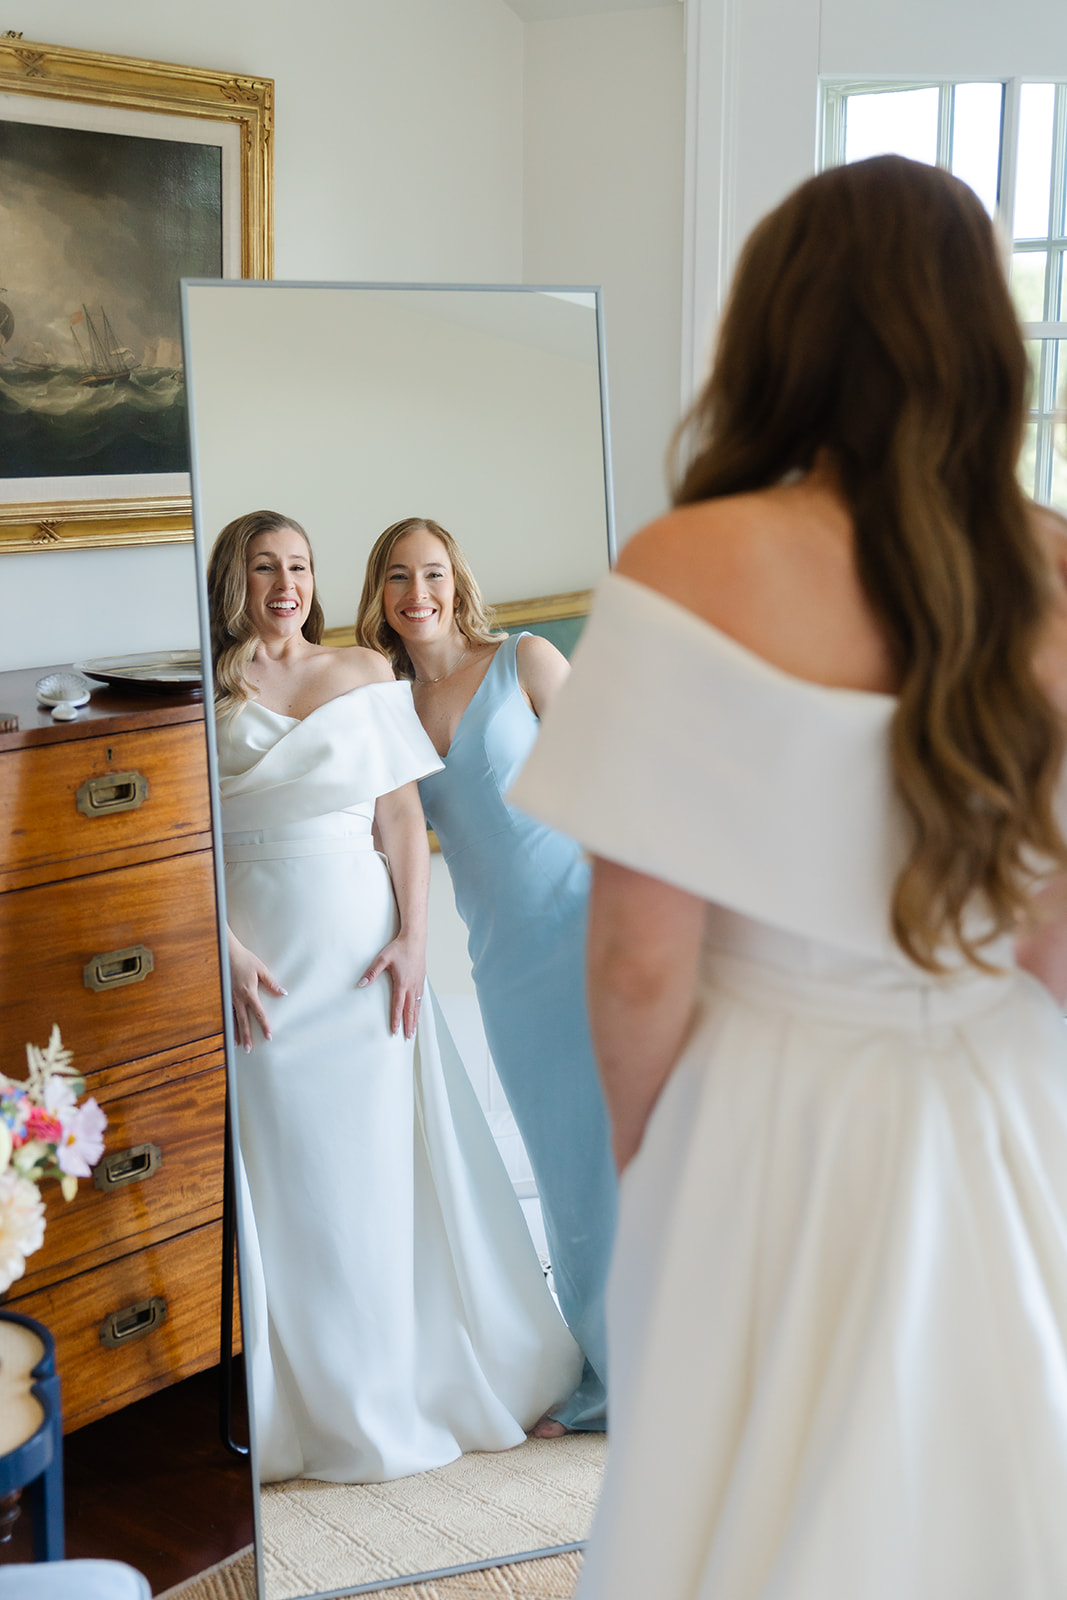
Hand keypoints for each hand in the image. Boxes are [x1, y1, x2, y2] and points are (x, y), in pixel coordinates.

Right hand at [228, 928, 285, 1051]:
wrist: (227, 952)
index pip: (258, 1013)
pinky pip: (227, 1012)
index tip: (268, 1036)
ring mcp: (230, 997)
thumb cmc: (245, 959)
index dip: (264, 1025)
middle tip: (250, 1049)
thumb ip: (272, 983)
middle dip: (247, 1036)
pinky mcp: (225, 995)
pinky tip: (230, 1031)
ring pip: (233, 1019)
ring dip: (237, 1033)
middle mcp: (238, 998)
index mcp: (249, 992)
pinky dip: (229, 1023)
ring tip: (239, 1045)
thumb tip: (283, 993)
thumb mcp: (261, 969)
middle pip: (243, 1021)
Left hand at [358, 933, 425, 1038]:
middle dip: (409, 1024)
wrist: (415, 939)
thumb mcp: (382, 958)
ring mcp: (418, 983)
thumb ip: (372, 972)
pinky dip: (419, 1008)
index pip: (398, 1006)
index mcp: (402, 983)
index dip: (396, 1020)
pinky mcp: (421, 980)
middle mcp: (412, 986)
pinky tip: (418, 1012)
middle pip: (411, 1010)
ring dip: (415, 1019)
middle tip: (408, 1037)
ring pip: (417, 1006)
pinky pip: (421, 998)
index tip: (395, 1031)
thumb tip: (361, 984)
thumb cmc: (399, 948)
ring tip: (414, 1030)